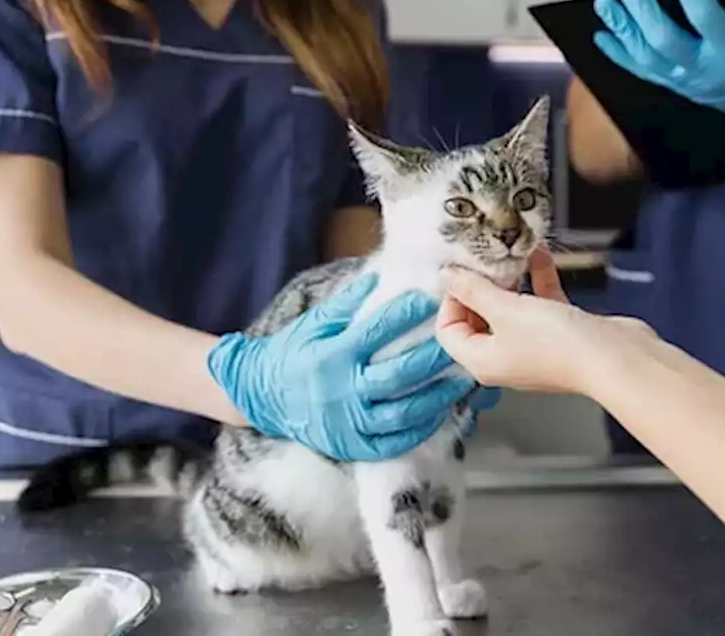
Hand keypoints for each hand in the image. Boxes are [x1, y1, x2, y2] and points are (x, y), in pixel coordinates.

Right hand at [207, 273, 474, 460]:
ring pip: (404, 413)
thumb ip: (348, 304)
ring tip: (464, 379)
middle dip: (434, 357)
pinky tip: (442, 413)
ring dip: (438, 397)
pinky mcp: (354, 447)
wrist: (260, 397)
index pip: (376, 333)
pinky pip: (395, 442)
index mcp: (333, 356)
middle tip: (462, 341)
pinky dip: (421, 429)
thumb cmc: (292, 354)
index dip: (405, 315)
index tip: (431, 299)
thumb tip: (381, 277)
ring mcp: (350, 423)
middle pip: (399, 376)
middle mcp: (343, 391)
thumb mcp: (313, 323)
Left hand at [435, 248, 658, 394]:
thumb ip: (473, 290)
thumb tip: (446, 276)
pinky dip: (538, 280)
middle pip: (478, 318)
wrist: (614, 357)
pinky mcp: (558, 333)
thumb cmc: (559, 344)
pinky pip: (539, 303)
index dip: (451, 299)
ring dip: (511, 279)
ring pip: (510, 308)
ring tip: (510, 252)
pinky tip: (540, 254)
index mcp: (482, 360)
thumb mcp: (505, 309)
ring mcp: (532, 346)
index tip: (460, 272)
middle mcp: (504, 357)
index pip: (449, 330)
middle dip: (482, 286)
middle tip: (483, 259)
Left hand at [593, 0, 724, 155]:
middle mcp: (708, 72)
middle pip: (663, 39)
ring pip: (647, 57)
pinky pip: (645, 72)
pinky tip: (602, 36)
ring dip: (622, 28)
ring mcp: (691, 82)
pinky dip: (621, 55)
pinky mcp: (683, 86)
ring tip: (603, 0)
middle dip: (639, 6)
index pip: (708, 18)